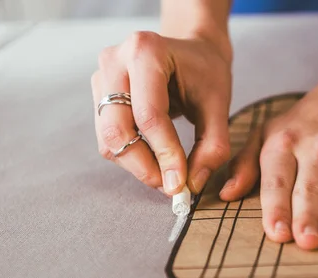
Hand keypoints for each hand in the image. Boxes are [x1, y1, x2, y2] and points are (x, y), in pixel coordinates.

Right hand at [91, 31, 231, 194]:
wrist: (191, 52)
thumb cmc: (206, 73)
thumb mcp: (219, 106)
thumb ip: (212, 146)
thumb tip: (192, 185)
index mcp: (146, 51)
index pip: (149, 115)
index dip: (165, 154)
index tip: (180, 184)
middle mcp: (115, 60)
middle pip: (117, 129)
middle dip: (144, 166)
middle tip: (171, 186)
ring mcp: (101, 77)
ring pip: (109, 139)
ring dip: (137, 165)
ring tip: (167, 174)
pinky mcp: (98, 96)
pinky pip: (108, 139)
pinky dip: (131, 157)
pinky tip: (155, 158)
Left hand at [220, 71, 317, 249]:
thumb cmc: (303, 123)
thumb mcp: (267, 134)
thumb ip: (245, 165)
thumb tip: (226, 194)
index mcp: (284, 143)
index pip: (277, 180)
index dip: (277, 207)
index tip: (276, 233)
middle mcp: (316, 146)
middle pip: (310, 187)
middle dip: (307, 215)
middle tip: (306, 242)